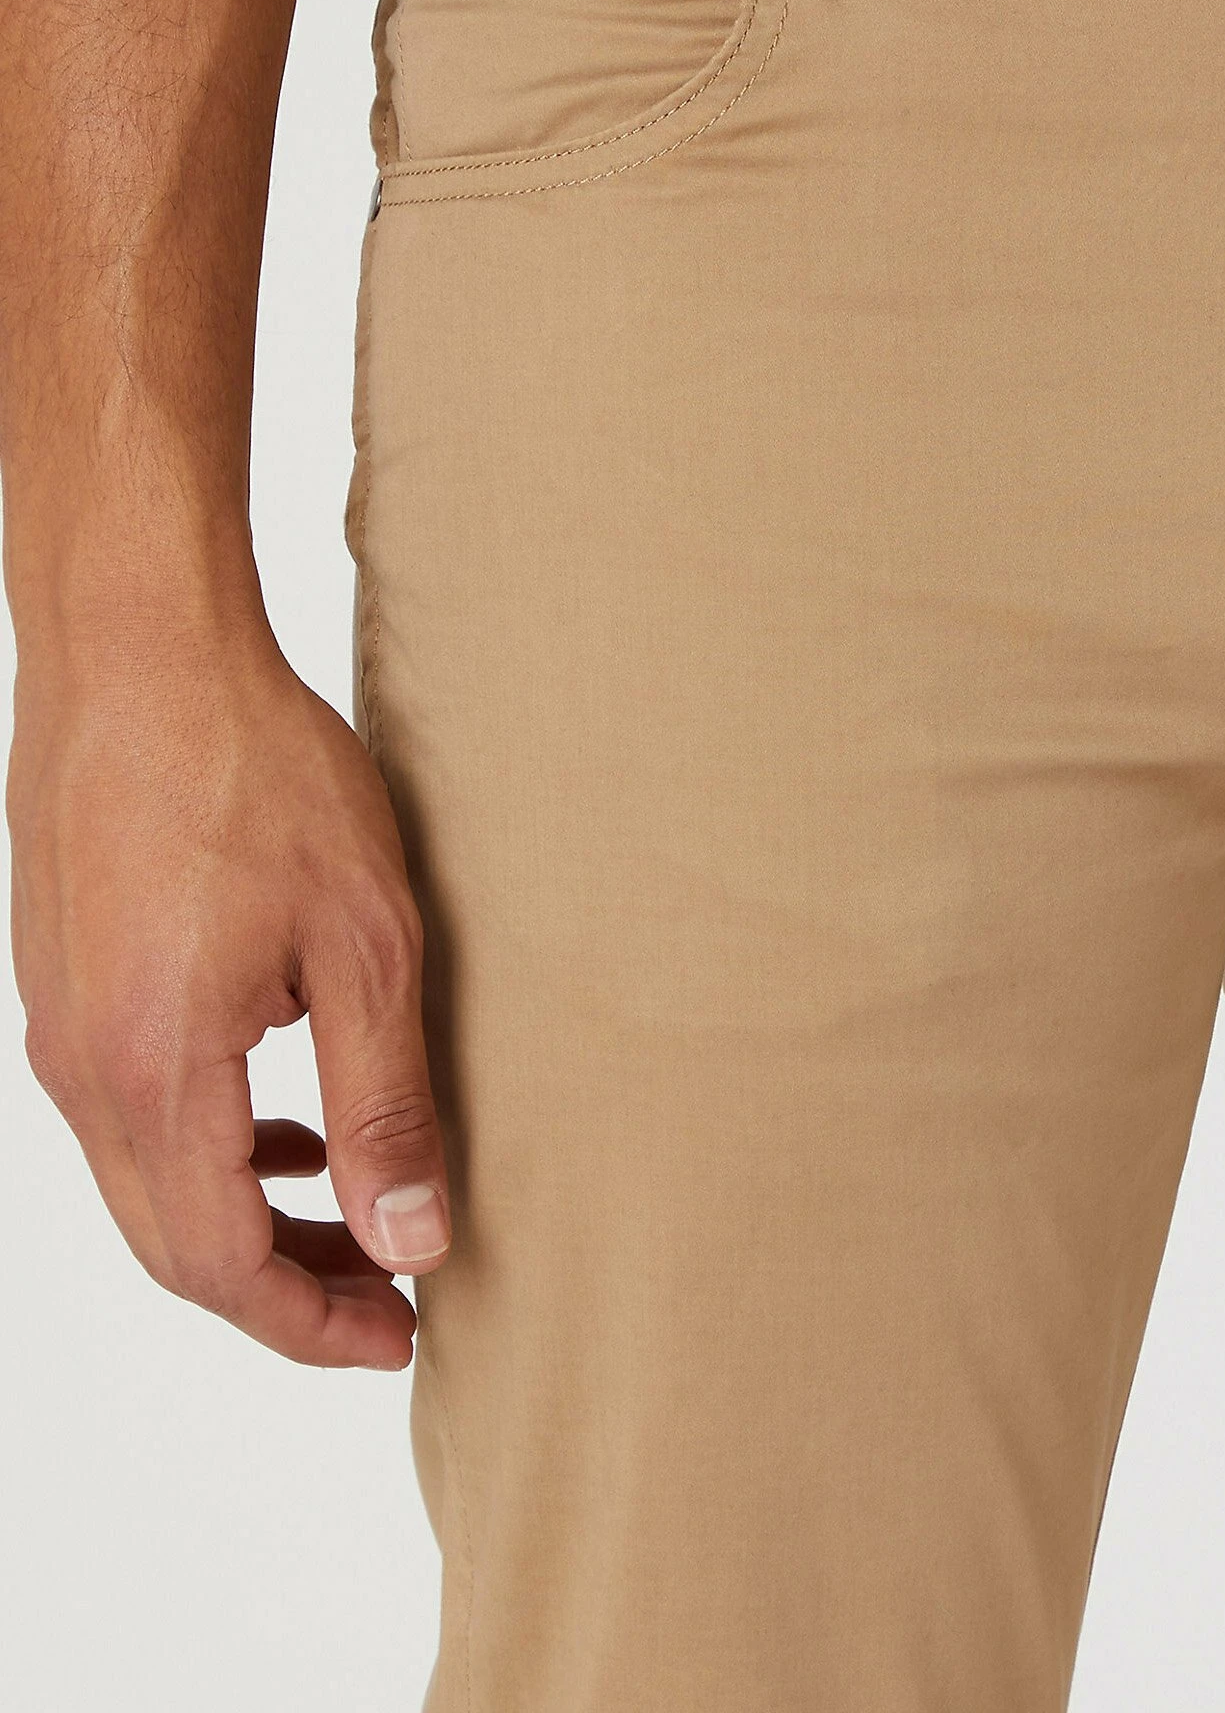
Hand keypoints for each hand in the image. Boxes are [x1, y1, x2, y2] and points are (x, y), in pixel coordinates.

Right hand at [8, 616, 449, 1369]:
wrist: (138, 648)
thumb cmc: (254, 772)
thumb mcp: (362, 942)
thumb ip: (383, 1104)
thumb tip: (407, 1242)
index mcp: (156, 1075)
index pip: (222, 1265)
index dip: (311, 1321)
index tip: (396, 1335)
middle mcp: (85, 1068)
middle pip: (174, 1243)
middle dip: (281, 1287)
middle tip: (383, 1297)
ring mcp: (60, 1024)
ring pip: (148, 1180)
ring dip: (245, 1217)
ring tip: (346, 1215)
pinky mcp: (62, 979)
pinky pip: (129, 1108)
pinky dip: (207, 1145)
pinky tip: (279, 1118)